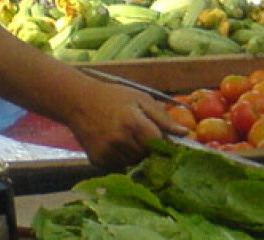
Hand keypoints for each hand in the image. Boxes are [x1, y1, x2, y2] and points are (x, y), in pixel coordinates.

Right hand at [67, 82, 186, 170]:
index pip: (159, 144)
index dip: (164, 142)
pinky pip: (119, 166)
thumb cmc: (113, 97)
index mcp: (134, 123)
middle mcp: (120, 140)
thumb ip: (163, 118)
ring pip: (134, 162)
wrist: (78, 101)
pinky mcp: (98, 161)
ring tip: (128, 136)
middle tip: (141, 133)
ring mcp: (108, 153)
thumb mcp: (141, 99)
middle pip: (148, 155)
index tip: (165, 139)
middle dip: (150, 147)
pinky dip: (122, 158)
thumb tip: (185, 134)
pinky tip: (116, 143)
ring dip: (137, 153)